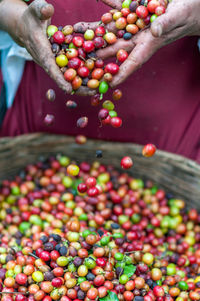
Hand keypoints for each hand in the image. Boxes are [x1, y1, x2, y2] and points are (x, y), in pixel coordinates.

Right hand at [1, 0, 93, 95]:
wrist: (25, 27)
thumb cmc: (31, 18)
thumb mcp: (35, 10)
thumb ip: (41, 9)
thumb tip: (48, 9)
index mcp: (41, 50)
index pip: (50, 66)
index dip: (59, 79)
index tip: (69, 89)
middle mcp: (48, 61)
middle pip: (63, 78)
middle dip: (77, 87)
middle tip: (92, 92)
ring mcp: (55, 63)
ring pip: (69, 77)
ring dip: (83, 85)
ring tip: (98, 90)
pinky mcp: (60, 62)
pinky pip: (72, 71)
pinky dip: (83, 76)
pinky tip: (97, 80)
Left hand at [75, 0, 199, 87]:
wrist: (190, 2)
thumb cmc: (190, 12)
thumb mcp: (179, 16)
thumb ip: (167, 24)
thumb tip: (156, 30)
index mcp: (150, 44)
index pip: (133, 62)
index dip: (121, 74)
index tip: (107, 85)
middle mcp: (139, 37)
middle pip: (115, 48)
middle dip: (99, 55)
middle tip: (82, 61)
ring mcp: (135, 24)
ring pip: (113, 30)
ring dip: (97, 32)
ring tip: (78, 33)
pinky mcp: (135, 10)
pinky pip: (120, 8)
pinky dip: (110, 6)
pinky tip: (100, 0)